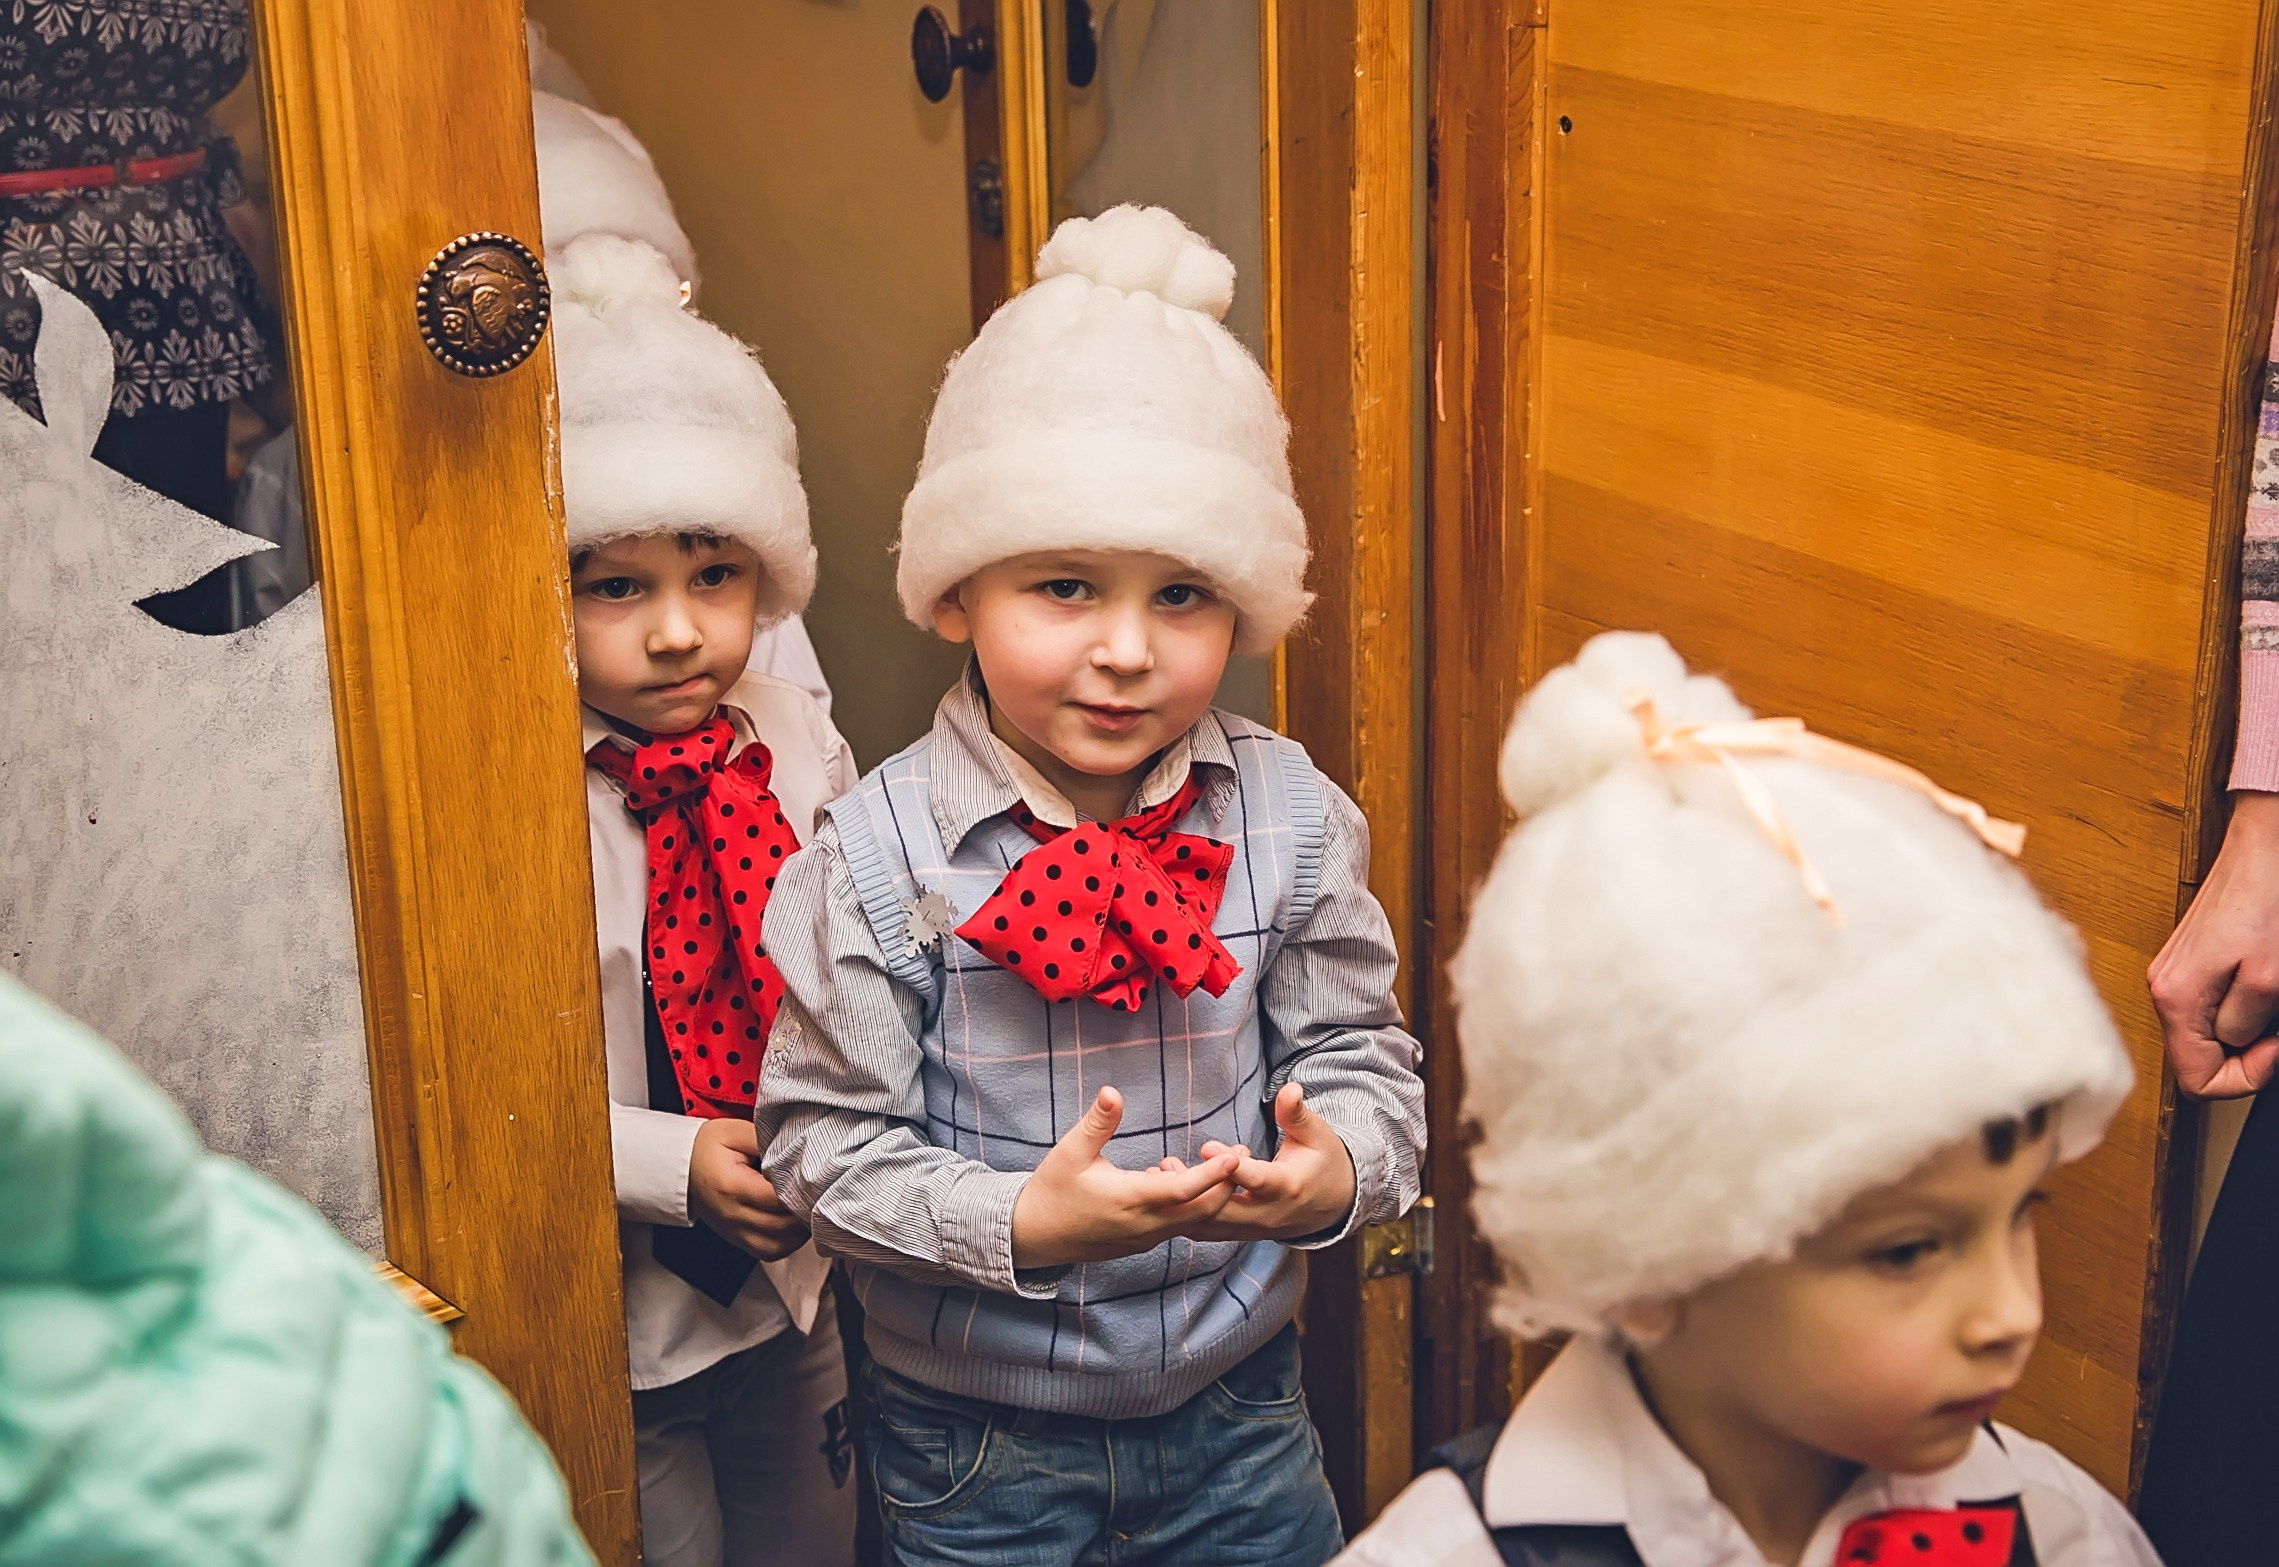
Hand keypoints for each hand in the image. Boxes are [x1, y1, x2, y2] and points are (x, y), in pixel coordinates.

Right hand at [688, 1117, 809, 1260]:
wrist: (682, 1167)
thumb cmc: (709, 1147)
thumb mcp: (735, 1131)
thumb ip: (767, 1140)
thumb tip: (798, 1152)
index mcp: (732, 1186)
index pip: (777, 1198)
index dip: (801, 1191)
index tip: (817, 1178)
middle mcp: (732, 1215)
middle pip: (781, 1226)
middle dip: (805, 1212)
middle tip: (821, 1194)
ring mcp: (734, 1232)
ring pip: (778, 1246)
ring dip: (800, 1231)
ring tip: (809, 1208)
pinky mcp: (737, 1240)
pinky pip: (769, 1252)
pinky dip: (788, 1243)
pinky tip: (796, 1224)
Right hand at [1010, 1087, 1247, 1268]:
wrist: (1033, 1235)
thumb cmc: (1052, 1190)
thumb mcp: (1070, 1151)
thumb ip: (1097, 1123)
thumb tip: (1113, 1091)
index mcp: (1130, 1200)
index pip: (1184, 1191)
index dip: (1214, 1175)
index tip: (1237, 1156)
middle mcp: (1144, 1225)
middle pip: (1201, 1211)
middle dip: (1227, 1185)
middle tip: (1243, 1153)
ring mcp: (1144, 1238)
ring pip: (1192, 1222)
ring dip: (1212, 1196)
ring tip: (1226, 1165)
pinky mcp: (1141, 1242)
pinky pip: (1176, 1227)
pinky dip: (1191, 1207)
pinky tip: (1186, 1181)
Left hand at [1181, 1083, 1356, 1242]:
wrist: (1333, 1204)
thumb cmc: (1322, 1160)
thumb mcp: (1315, 1133)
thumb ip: (1295, 1114)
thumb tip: (1290, 1088)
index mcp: (1287, 1187)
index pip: (1256, 1180)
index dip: (1231, 1167)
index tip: (1207, 1148)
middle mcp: (1269, 1214)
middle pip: (1226, 1209)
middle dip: (1196, 1188)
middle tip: (1167, 1165)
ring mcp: (1255, 1229)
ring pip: (1214, 1224)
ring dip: (1185, 1204)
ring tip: (1160, 1175)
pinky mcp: (1244, 1234)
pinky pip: (1212, 1231)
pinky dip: (1188, 1216)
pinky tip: (1168, 1193)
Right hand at [2150, 791, 2278, 1097]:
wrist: (2261, 852)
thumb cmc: (2264, 904)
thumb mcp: (2267, 980)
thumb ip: (2243, 1025)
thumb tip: (2234, 1043)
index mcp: (2175, 998)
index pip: (2195, 1079)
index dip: (2242, 1079)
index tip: (2272, 1053)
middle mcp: (2164, 989)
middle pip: (2196, 1058)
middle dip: (2243, 1056)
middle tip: (2276, 1034)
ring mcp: (2172, 975)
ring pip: (2203, 1034)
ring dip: (2241, 1031)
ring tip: (2270, 1007)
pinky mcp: (2187, 964)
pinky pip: (2207, 1008)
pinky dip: (2236, 1009)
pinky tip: (2257, 989)